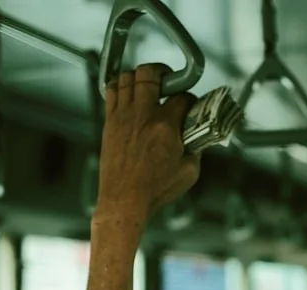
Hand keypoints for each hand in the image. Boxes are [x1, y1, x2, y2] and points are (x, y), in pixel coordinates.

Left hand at [96, 63, 200, 232]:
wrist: (124, 200)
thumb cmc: (156, 189)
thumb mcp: (189, 171)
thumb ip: (196, 149)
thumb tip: (196, 137)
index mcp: (166, 126)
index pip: (182, 97)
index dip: (190, 98)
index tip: (191, 104)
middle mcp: (143, 115)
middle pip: (149, 73)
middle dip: (163, 72)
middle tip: (169, 78)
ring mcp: (123, 116)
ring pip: (127, 77)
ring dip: (140, 76)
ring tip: (148, 84)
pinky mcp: (110, 123)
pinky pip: (112, 91)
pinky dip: (121, 85)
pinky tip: (129, 93)